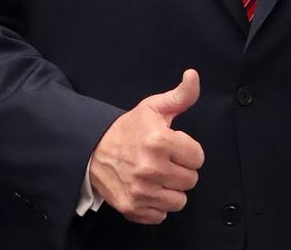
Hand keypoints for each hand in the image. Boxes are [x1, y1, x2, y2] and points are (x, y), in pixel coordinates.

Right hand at [88, 69, 203, 223]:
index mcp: (159, 141)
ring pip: (179, 201)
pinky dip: (156, 205)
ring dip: (170, 189)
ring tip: (156, 175)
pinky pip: (162, 215)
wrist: (92, 148)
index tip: (173, 147)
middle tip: (163, 160)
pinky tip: (146, 189)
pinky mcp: (133, 207)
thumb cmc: (127, 129)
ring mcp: (141, 190)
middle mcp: (151, 168)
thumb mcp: (153, 108)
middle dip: (180, 170)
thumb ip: (180, 95)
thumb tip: (194, 76)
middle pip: (191, 180)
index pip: (198, 158)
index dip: (187, 151)